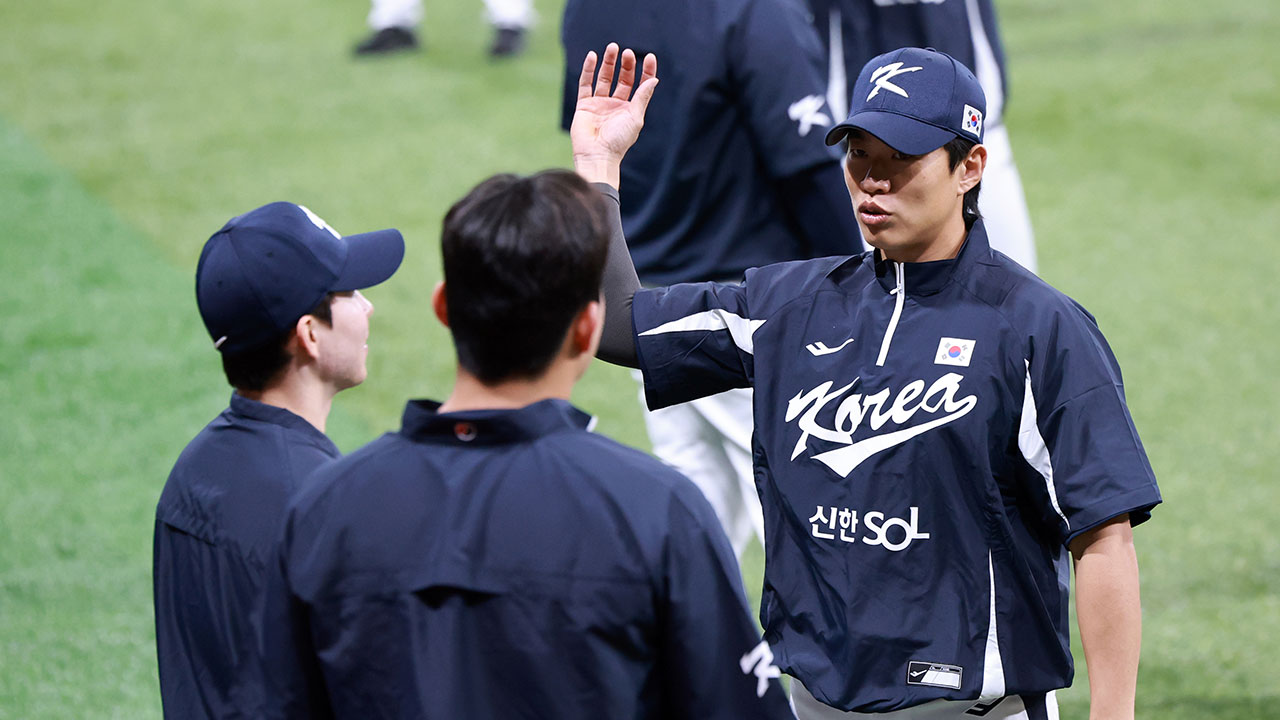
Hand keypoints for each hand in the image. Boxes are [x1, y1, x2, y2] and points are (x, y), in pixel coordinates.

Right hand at [570, 43, 657, 187]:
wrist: (596, 155)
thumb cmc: (618, 141)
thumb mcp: (635, 118)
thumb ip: (642, 97)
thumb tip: (654, 79)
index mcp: (630, 109)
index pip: (640, 85)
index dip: (646, 71)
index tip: (650, 57)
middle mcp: (615, 104)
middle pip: (622, 78)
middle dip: (626, 65)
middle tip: (627, 52)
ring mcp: (599, 103)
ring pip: (604, 78)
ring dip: (608, 62)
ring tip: (612, 47)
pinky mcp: (584, 105)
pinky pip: (586, 83)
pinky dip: (589, 69)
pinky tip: (593, 56)